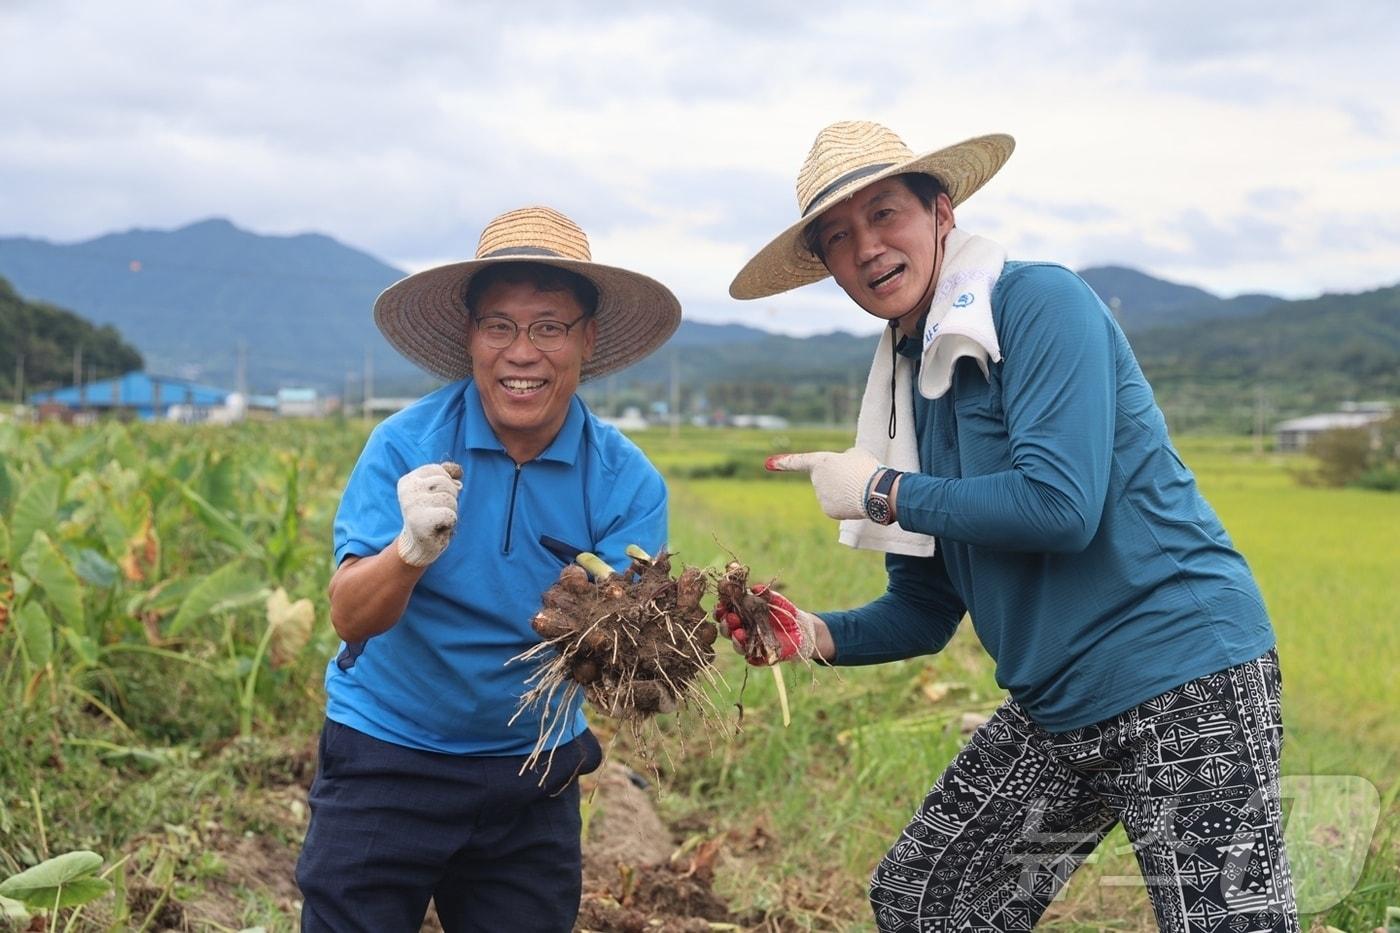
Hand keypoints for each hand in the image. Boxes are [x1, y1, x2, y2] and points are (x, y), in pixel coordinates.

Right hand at [395, 462, 463, 566]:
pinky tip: (438, 527)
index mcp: (407, 480)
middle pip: (446, 483)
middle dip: (450, 497)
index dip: (446, 484)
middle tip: (437, 511)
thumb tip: (458, 470)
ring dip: (450, 510)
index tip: (434, 499)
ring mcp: (412, 505)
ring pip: (450, 498)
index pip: (439, 470)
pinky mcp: (420, 521)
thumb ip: (446, 476)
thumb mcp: (436, 492)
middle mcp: (407, 490)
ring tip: (438, 519)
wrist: (418, 546)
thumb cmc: (430, 515)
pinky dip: (450, 522)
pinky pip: (450, 514)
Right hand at [714, 585, 815, 664]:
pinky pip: (750, 657)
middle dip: (725, 623)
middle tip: (730, 617)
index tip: (722, 602)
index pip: (726, 611)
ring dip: (734, 637)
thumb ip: (766, 594)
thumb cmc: (784, 611)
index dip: (721, 607)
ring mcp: (749, 644)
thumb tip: (755, 588)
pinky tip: (747, 645)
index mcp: (741, 614)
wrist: (801, 628)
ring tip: (738, 631)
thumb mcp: (776, 600)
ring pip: (736, 643)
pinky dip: (747, 652)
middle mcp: (742, 629)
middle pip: (726, 628)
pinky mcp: (759, 657)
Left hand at [766, 447, 880, 520]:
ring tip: (859, 488)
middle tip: (855, 477)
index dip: (784, 461)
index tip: (768, 463)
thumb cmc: (867, 468)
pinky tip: (856, 500)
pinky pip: (836, 505)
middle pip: (825, 479)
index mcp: (820, 462)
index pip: (798, 461)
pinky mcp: (828, 511)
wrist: (876, 492)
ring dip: (844, 491)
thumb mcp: (856, 454)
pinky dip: (846, 504)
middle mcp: (816, 480)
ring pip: (832, 493)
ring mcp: (820, 496)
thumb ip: (843, 459)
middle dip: (837, 479)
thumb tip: (841, 468)